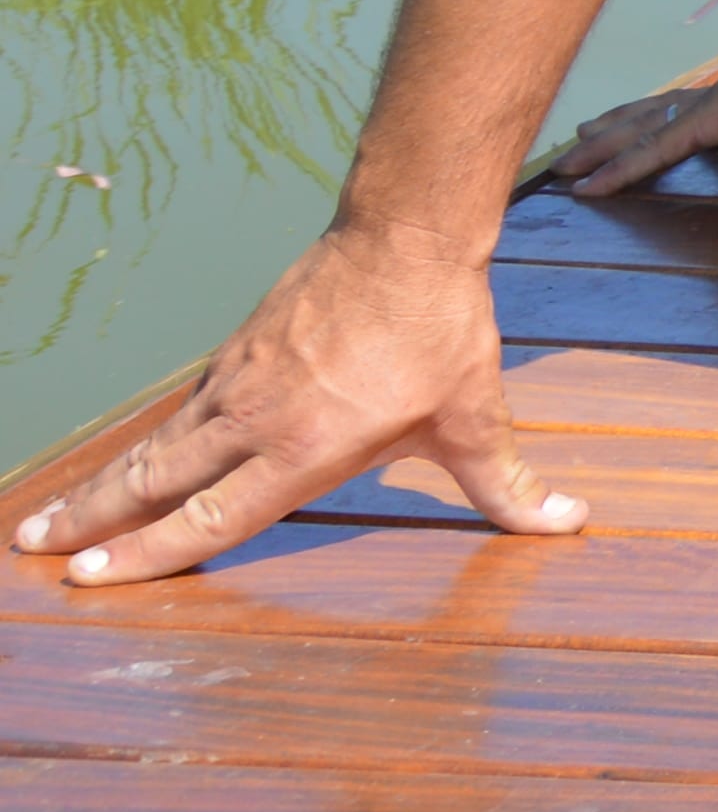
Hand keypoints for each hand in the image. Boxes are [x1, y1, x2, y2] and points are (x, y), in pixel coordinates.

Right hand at [13, 220, 566, 583]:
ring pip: (157, 444)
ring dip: (101, 484)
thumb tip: (569, 524)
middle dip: (92, 521)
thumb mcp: (477, 418)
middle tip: (32, 552)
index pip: (211, 517)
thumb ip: (509, 485)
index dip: (150, 552)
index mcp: (303, 449)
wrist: (406, 235)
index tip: (91, 576)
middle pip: (156, 482)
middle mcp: (254, 420)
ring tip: (48, 522)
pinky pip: (181, 410)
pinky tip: (128, 461)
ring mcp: (237, 381)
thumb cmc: (442, 334)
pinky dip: (145, 441)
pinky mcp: (238, 351)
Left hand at [558, 3, 717, 195]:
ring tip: (561, 170)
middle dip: (617, 141)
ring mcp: (716, 108)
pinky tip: (588, 184)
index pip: (706, 126)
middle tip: (573, 160)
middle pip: (660, 127)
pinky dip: (620, 165)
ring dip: (603, 153)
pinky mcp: (715, 113)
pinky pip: (658, 148)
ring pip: (646, 136)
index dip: (673, 134)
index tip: (647, 144)